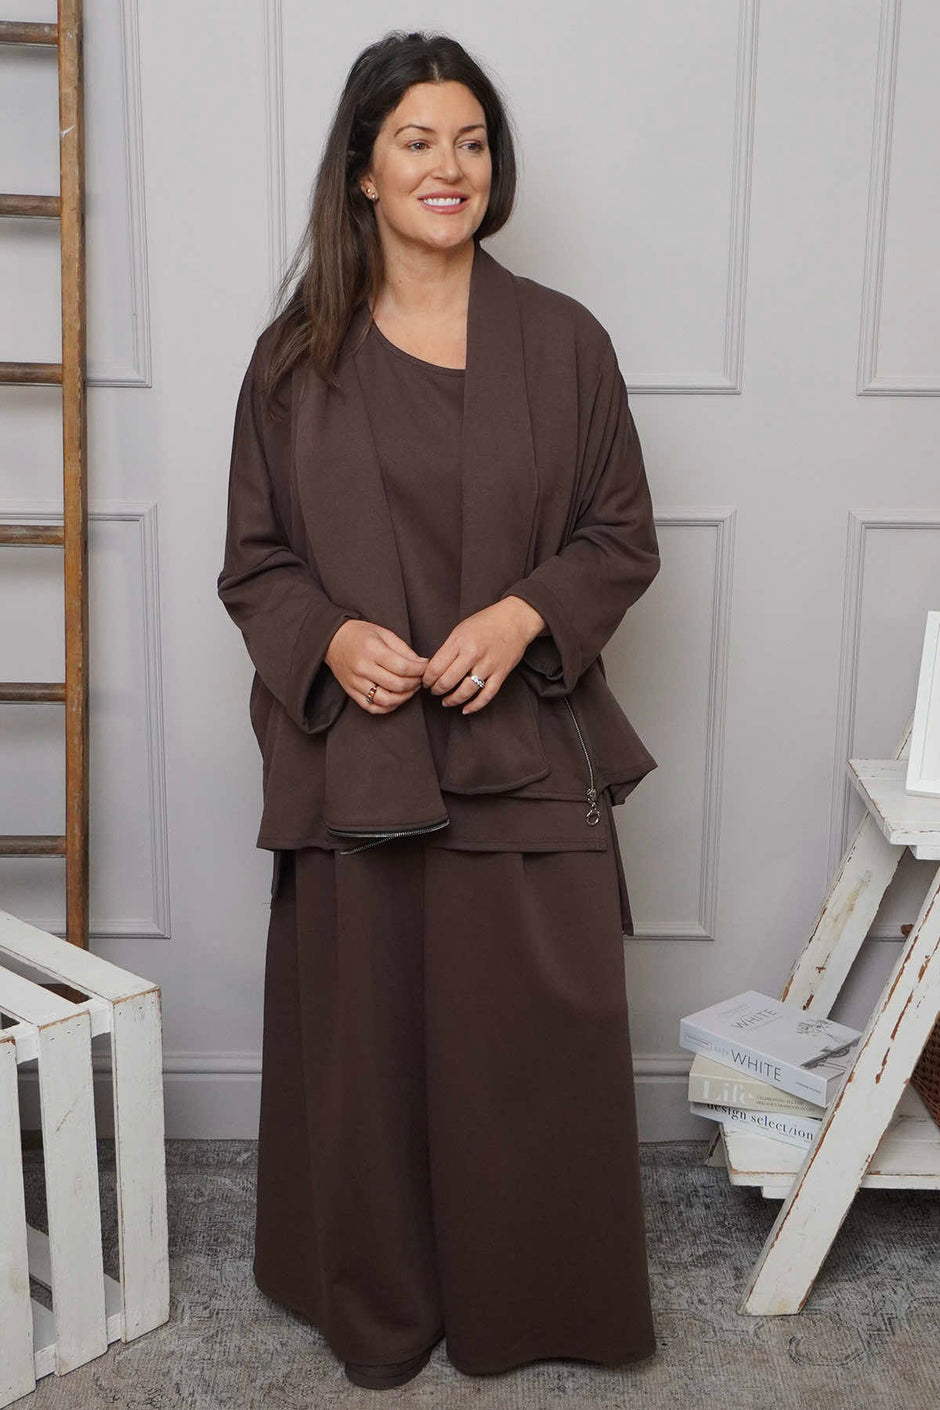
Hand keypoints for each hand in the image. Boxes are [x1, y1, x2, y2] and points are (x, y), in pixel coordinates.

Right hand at [326, 620, 427, 713]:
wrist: (332, 640)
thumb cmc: (360, 634)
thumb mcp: (384, 633)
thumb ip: (404, 650)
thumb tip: (422, 664)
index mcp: (372, 650)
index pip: (403, 667)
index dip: (420, 670)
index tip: (425, 667)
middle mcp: (362, 668)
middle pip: (397, 685)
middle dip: (414, 683)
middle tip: (419, 678)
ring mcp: (355, 682)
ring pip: (386, 700)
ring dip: (404, 698)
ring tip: (410, 689)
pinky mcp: (351, 692)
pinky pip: (372, 708)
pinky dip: (388, 707)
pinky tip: (396, 698)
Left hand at [422, 596, 545, 714]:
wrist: (515, 619)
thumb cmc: (486, 622)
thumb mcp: (461, 629)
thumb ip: (448, 649)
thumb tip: (434, 669)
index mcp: (460, 641)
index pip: (435, 667)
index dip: (427, 679)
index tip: (425, 681)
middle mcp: (473, 654)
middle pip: (447, 681)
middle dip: (436, 690)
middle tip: (433, 691)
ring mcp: (488, 665)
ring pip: (465, 692)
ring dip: (452, 700)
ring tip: (445, 701)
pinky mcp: (501, 674)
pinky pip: (486, 695)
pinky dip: (474, 706)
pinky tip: (465, 709)